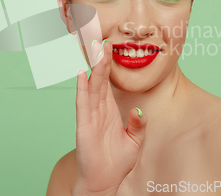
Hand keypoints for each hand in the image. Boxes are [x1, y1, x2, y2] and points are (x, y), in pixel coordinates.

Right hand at [73, 40, 147, 194]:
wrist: (105, 181)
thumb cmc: (117, 161)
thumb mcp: (135, 141)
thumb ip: (138, 125)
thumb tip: (139, 111)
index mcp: (110, 110)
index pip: (108, 82)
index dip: (109, 65)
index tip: (110, 46)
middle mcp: (98, 109)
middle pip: (99, 79)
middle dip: (101, 60)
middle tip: (103, 40)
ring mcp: (90, 116)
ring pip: (92, 87)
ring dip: (94, 69)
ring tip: (96, 50)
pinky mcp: (84, 126)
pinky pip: (83, 104)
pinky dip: (82, 89)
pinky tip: (82, 75)